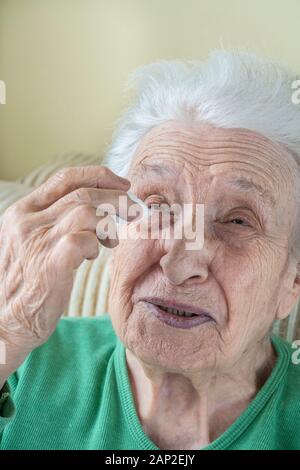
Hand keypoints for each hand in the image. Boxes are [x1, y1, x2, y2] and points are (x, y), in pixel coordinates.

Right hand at [0, 166, 132, 384]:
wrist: (3, 322)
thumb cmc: (22, 283)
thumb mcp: (29, 243)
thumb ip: (52, 222)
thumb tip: (92, 208)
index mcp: (22, 212)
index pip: (65, 178)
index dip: (99, 176)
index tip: (121, 185)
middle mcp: (27, 221)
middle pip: (82, 192)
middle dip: (116, 197)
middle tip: (133, 210)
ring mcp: (38, 241)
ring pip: (86, 211)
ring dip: (108, 223)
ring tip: (111, 241)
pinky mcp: (50, 265)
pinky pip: (84, 239)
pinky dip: (96, 244)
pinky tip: (93, 256)